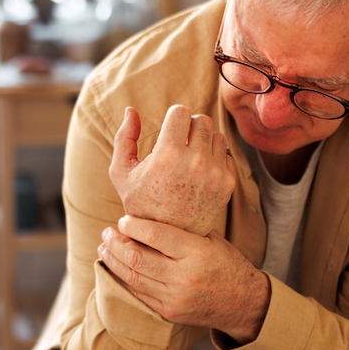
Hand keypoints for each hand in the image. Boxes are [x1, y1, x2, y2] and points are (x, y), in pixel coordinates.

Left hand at [97, 215, 269, 342]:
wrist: (243, 303)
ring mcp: (175, 298)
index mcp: (197, 253)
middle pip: (137, 258)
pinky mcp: (169, 312)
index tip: (123, 219)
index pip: (155, 235)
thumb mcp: (211, 239)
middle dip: (116, 242)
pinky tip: (115, 266)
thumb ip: (182, 229)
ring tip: (104, 247)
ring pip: (133, 277)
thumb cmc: (226, 263)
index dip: (133, 225)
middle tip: (107, 232)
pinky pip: (138, 293)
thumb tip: (148, 211)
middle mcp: (184, 277)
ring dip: (113, 261)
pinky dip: (122, 278)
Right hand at [108, 105, 235, 236]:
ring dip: (203, 141)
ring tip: (189, 156)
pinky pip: (226, 154)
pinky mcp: (227, 184)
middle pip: (201, 120)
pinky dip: (215, 158)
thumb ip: (124, 137)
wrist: (165, 240)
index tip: (168, 131)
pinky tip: (200, 170)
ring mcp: (214, 174)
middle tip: (179, 143)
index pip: (181, 112)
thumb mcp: (121, 172)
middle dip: (189, 127)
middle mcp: (195, 162)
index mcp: (168, 155)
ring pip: (216, 135)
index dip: (173, 118)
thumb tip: (131, 109)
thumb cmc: (140, 204)